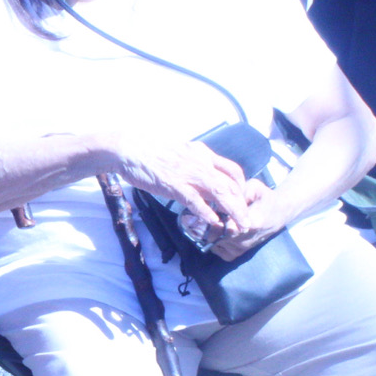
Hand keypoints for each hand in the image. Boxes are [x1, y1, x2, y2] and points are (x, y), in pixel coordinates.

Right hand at [105, 133, 253, 233]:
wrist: (129, 149)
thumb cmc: (148, 151)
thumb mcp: (178, 152)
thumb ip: (191, 162)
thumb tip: (195, 172)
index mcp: (202, 153)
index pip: (232, 170)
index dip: (241, 187)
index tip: (240, 200)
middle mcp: (201, 162)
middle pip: (231, 184)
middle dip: (242, 204)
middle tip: (246, 221)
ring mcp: (189, 174)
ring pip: (221, 193)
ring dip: (233, 211)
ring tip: (239, 226)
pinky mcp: (175, 185)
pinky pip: (196, 201)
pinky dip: (207, 213)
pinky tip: (214, 222)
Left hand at [206, 179, 293, 260]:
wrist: (279, 213)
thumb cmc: (265, 198)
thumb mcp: (255, 188)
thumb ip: (238, 192)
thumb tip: (220, 197)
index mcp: (252, 223)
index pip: (228, 229)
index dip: (215, 221)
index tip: (209, 212)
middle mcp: (246, 240)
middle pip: (218, 238)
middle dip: (207, 227)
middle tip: (203, 216)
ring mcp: (242, 248)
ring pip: (215, 245)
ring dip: (209, 234)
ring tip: (210, 222)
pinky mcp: (238, 253)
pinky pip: (219, 252)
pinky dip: (214, 243)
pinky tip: (217, 232)